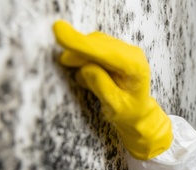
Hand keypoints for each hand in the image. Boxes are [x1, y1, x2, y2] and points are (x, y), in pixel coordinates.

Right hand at [52, 20, 172, 159]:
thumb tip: (87, 67)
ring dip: (81, 55)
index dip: (80, 42)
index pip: (105, 52)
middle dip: (78, 49)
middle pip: (98, 43)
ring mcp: (124, 50)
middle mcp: (133, 54)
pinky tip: (87, 74)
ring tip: (81, 76)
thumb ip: (102, 86)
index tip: (58, 30)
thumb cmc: (128, 111)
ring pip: (94, 43)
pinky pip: (95, 46)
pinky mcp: (115, 50)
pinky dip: (85, 57)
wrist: (137, 111)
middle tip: (65, 61)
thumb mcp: (115, 106)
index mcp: (135, 67)